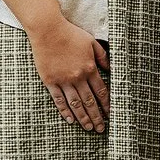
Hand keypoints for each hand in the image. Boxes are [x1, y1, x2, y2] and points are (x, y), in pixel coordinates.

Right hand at [29, 18, 110, 132]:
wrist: (48, 30)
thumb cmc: (71, 34)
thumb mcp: (92, 42)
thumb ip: (103, 57)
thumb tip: (111, 68)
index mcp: (90, 68)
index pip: (101, 91)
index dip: (107, 105)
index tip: (111, 115)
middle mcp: (78, 77)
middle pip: (90, 101)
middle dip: (97, 116)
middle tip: (101, 129)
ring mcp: (63, 80)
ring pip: (75, 104)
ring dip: (83, 118)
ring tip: (89, 128)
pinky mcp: (50, 81)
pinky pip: (58, 100)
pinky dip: (65, 111)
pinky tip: (71, 120)